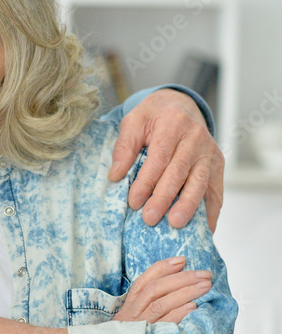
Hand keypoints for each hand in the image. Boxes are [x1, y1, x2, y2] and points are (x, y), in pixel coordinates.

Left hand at [109, 89, 223, 231]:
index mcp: (173, 123)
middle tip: (150, 218)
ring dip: (188, 205)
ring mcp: (209, 151)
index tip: (133, 202)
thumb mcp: (133, 122)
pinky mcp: (218, 164)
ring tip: (176, 224)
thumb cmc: (153, 116)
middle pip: (179, 172)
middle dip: (164, 197)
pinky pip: (216, 189)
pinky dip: (211, 209)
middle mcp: (196, 137)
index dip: (146, 181)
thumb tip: (115, 176)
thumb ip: (124, 147)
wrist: (180, 105)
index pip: (159, 158)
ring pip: (200, 181)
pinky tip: (205, 227)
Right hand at [114, 256, 212, 323]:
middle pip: (156, 289)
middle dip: (181, 278)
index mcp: (129, 305)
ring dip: (185, 292)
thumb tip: (175, 283)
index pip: (144, 281)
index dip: (163, 268)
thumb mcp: (133, 318)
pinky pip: (165, 323)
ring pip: (161, 303)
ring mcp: (140, 326)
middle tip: (204, 274)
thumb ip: (148, 303)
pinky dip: (179, 313)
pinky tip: (193, 306)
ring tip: (205, 286)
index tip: (182, 260)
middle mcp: (133, 313)